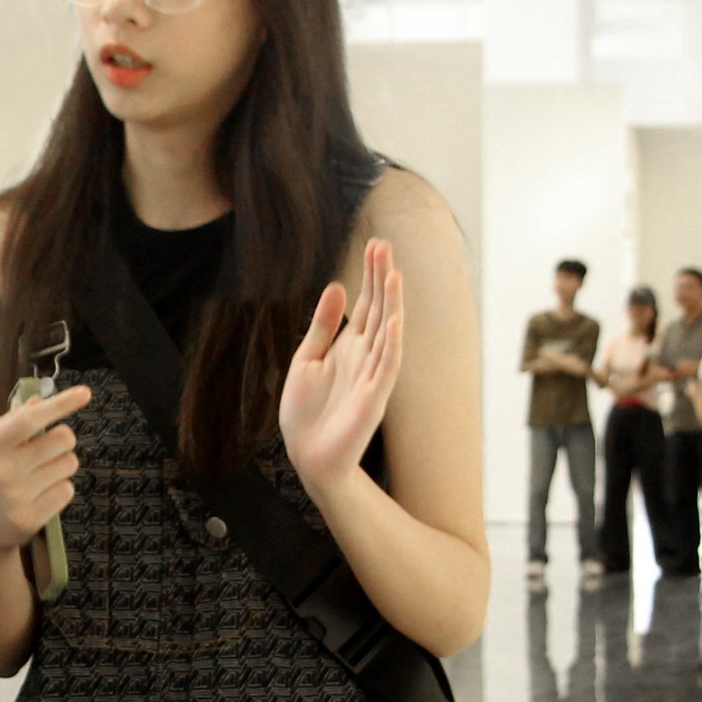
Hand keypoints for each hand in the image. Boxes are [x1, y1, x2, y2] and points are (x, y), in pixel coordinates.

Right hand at [0, 383, 89, 559]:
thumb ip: (17, 419)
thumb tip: (41, 400)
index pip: (30, 419)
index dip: (60, 404)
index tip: (84, 393)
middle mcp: (2, 469)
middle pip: (63, 439)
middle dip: (62, 441)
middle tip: (47, 451)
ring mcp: (16, 496)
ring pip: (70, 464)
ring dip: (62, 465)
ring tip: (41, 474)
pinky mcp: (31, 517)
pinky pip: (67, 490)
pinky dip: (60, 489)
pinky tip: (42, 494)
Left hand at [282, 239, 404, 497]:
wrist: (308, 456)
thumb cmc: (306, 413)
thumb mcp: (307, 359)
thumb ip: (321, 325)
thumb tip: (337, 286)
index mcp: (348, 347)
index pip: (365, 305)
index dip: (370, 276)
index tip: (375, 246)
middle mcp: (365, 356)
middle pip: (378, 310)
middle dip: (381, 279)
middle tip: (384, 245)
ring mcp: (372, 375)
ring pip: (387, 332)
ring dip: (391, 304)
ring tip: (393, 273)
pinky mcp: (374, 397)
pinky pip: (387, 366)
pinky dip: (392, 344)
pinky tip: (395, 321)